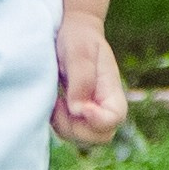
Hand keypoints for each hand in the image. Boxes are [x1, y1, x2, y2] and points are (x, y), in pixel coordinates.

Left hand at [52, 10, 126, 147]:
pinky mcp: (77, 114)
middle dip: (77, 129)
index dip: (98, 119)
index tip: (80, 107)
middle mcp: (104, 105)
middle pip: (101, 136)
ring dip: (65, 127)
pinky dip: (58, 123)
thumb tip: (78, 111)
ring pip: (83, 138)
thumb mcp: (78, 53)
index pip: (115, 118)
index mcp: (111, 89)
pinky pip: (69, 131)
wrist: (72, 31)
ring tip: (55, 101)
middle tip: (60, 104)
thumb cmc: (77, 37)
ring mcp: (91, 111)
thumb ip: (81, 81)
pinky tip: (53, 103)